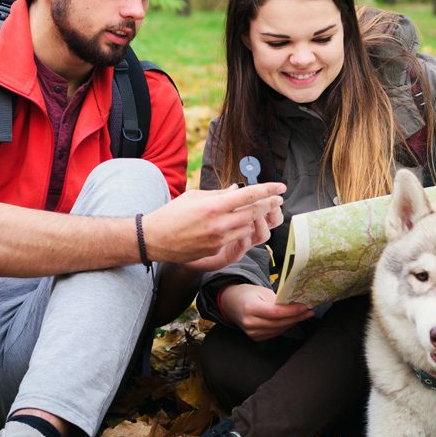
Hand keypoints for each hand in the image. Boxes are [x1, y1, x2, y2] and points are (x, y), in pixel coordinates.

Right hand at [143, 183, 284, 269]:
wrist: (155, 239)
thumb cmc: (173, 213)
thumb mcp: (195, 196)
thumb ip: (220, 194)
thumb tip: (239, 189)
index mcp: (213, 206)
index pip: (248, 195)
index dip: (268, 190)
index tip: (280, 187)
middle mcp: (219, 223)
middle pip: (254, 212)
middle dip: (269, 204)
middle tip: (277, 198)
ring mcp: (219, 239)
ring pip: (248, 227)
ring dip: (255, 218)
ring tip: (259, 210)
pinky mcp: (216, 250)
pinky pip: (236, 238)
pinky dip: (240, 229)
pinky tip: (238, 223)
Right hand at [219, 283, 314, 340]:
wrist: (231, 303)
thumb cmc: (247, 294)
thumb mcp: (261, 291)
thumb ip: (277, 300)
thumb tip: (295, 305)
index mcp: (250, 308)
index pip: (275, 312)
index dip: (291, 311)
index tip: (304, 307)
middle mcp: (249, 323)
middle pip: (278, 323)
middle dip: (296, 317)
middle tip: (309, 312)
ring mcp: (251, 332)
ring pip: (278, 330)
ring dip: (292, 322)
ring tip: (304, 315)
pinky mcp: (255, 337)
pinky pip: (274, 333)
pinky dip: (284, 327)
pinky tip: (292, 320)